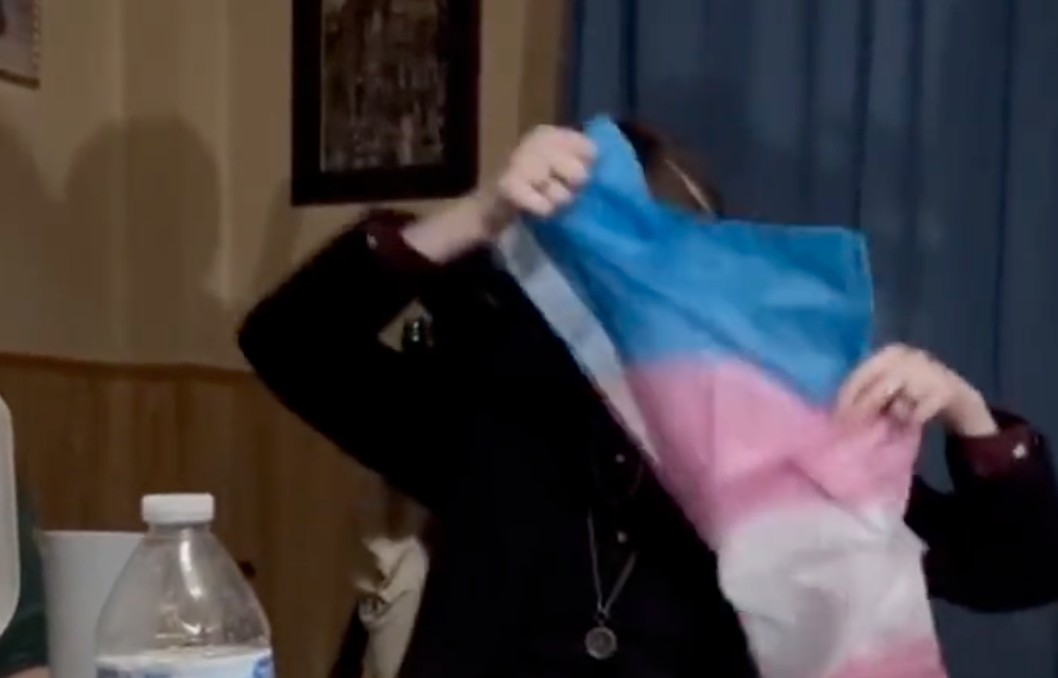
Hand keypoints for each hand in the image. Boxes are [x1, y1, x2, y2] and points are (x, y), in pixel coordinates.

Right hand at [402, 126, 593, 262]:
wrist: (488, 210)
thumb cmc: (530, 190)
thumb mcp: (557, 169)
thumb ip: (582, 162)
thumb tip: (611, 167)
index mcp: (550, 133)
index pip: (590, 150)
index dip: (588, 170)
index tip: (573, 180)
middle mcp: (536, 140)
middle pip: (580, 174)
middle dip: (572, 191)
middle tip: (555, 192)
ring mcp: (521, 160)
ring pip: (562, 193)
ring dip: (556, 204)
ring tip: (542, 200)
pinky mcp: (509, 185)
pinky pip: (544, 206)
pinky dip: (543, 212)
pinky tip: (535, 209)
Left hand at [835, 343, 997, 435]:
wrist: (959, 397)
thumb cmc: (912, 390)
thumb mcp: (889, 382)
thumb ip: (869, 388)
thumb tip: (839, 408)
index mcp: (890, 352)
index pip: (861, 373)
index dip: (846, 396)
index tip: (836, 415)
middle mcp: (910, 357)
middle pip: (878, 388)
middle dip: (864, 409)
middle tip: (853, 426)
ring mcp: (929, 373)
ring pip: (899, 402)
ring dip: (894, 414)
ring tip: (895, 417)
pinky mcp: (944, 391)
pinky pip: (918, 413)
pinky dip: (912, 419)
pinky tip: (913, 419)